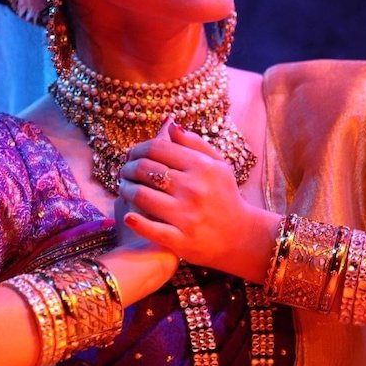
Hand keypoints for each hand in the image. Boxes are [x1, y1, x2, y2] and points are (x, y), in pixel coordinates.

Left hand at [118, 118, 258, 273]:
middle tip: (124, 171)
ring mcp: (187, 215)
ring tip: (124, 189)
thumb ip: (194, 143)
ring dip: (126, 190)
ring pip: (142, 195)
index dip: (138, 149)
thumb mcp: (218, 164)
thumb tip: (170, 125)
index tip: (132, 154)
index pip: (157, 148)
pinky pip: (151, 228)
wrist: (240, 235)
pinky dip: (135, 221)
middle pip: (146, 169)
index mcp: (201, 167)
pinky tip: (128, 216)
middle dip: (128, 168)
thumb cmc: (224, 196)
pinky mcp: (181, 240)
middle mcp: (193, 188)